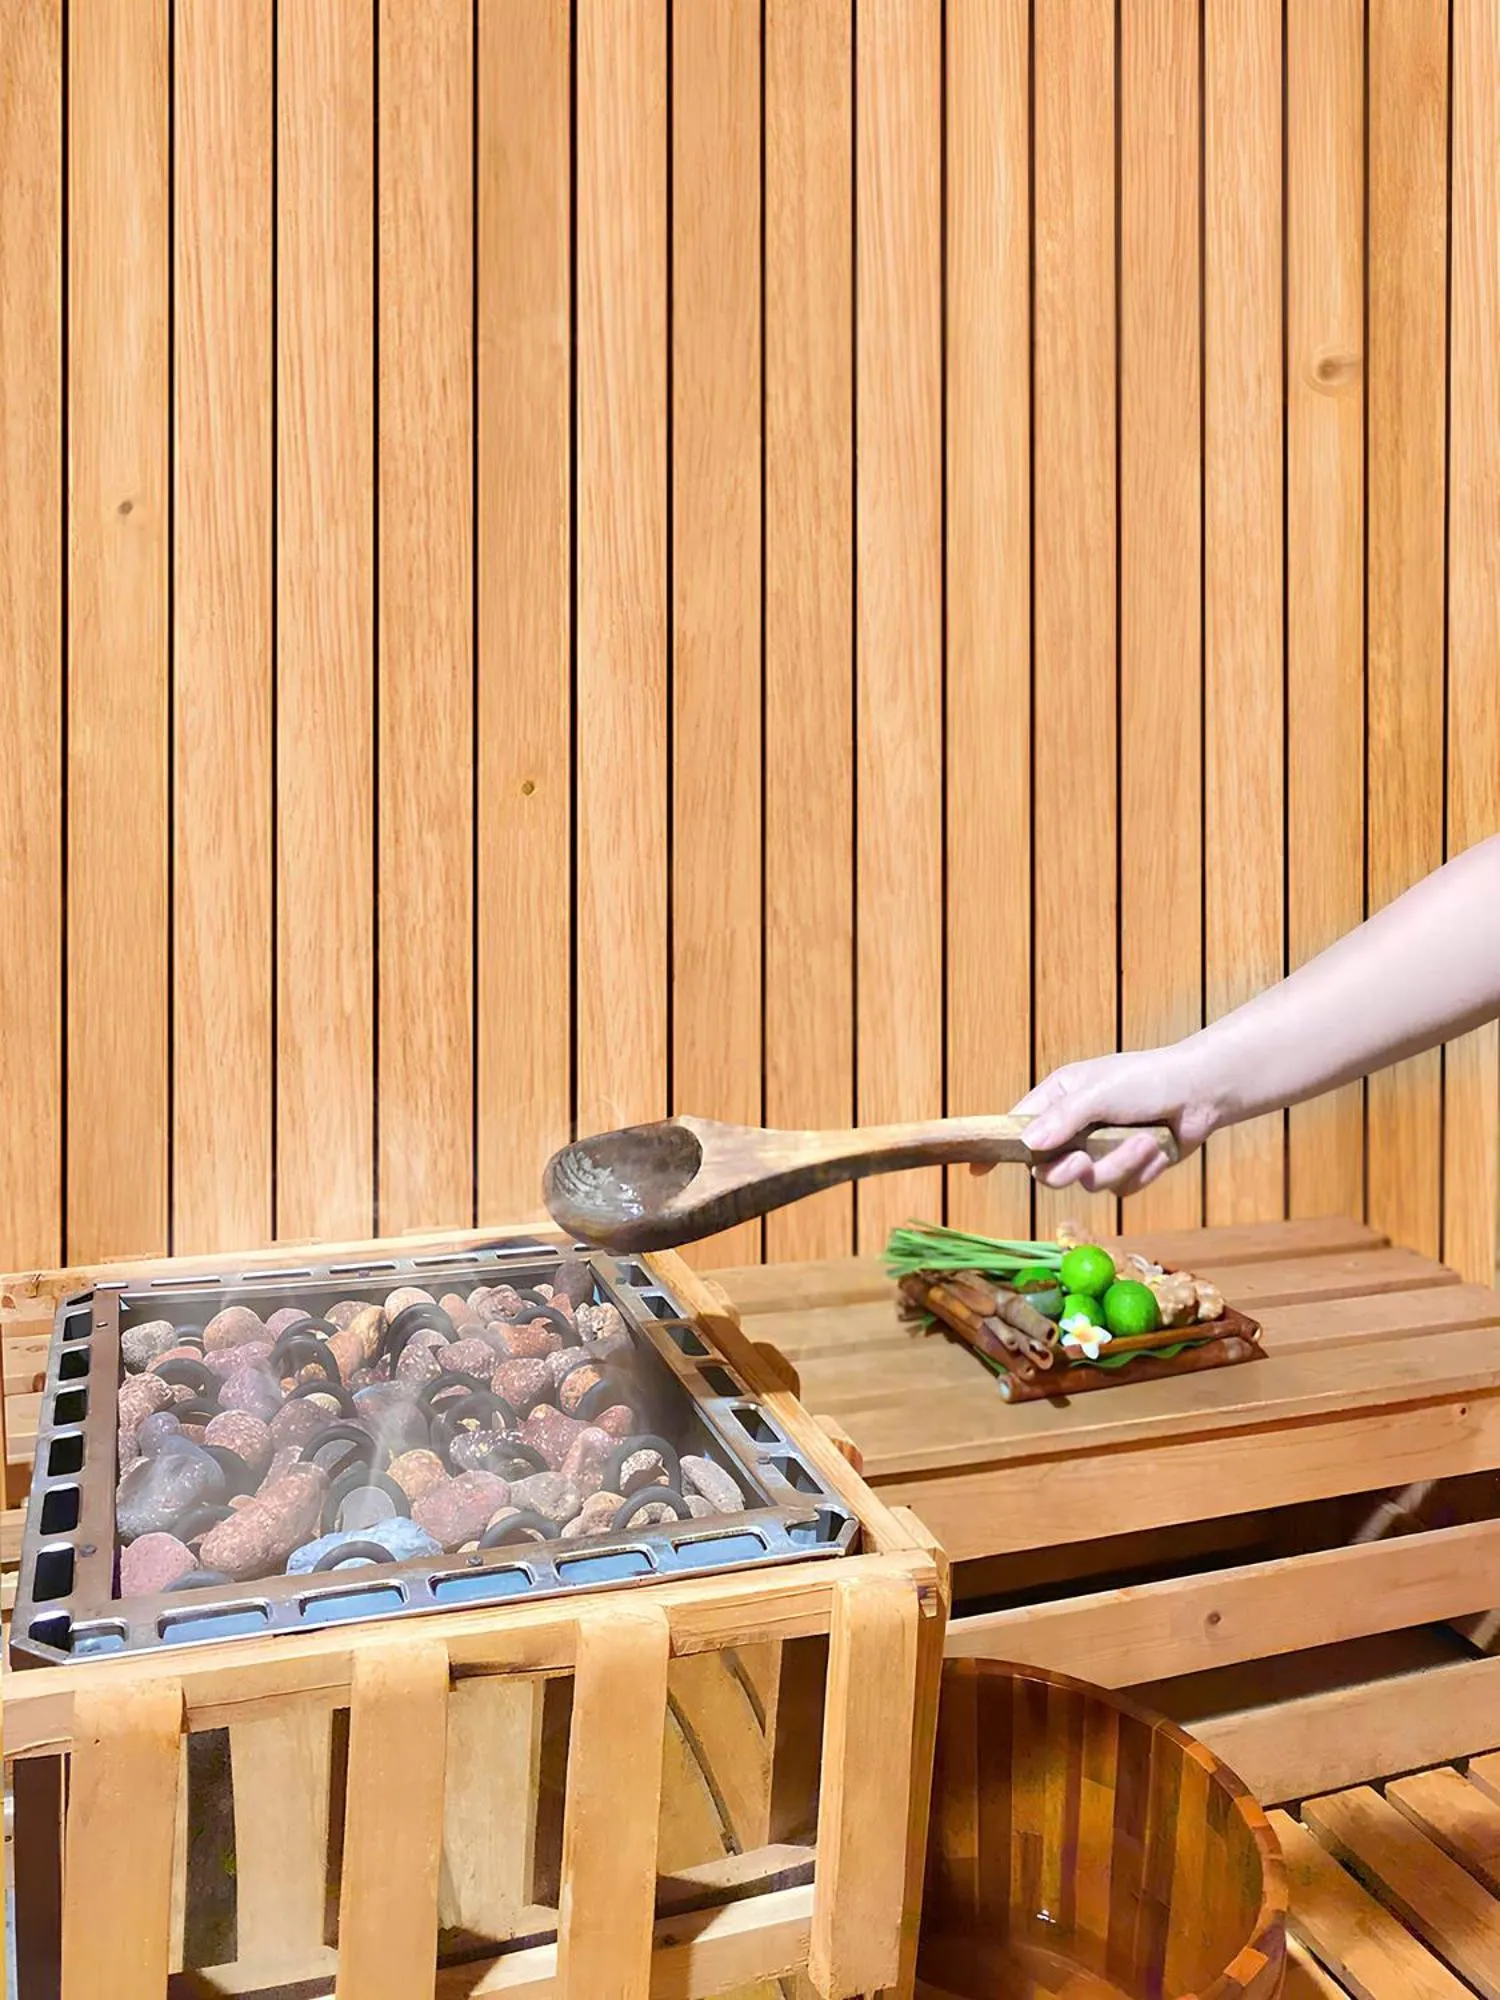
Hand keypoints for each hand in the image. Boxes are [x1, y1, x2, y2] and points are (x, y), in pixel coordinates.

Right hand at [976, 1045, 1224, 1196]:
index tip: (976, 1170)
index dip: (996, 1149)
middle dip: (1068, 1170)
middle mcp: (1074, 1127)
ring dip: (1120, 1164)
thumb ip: (1063, 1119)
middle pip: (1047, 1169)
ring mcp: (1101, 1150)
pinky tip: (1158, 1147)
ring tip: (1145, 1139)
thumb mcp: (1099, 1093)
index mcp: (1058, 1098)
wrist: (1203, 1093)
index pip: (1016, 1127)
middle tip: (1084, 1159)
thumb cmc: (1148, 1079)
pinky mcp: (1128, 1169)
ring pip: (1089, 1182)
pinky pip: (1122, 1187)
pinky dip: (1142, 1170)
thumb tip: (1027, 1145)